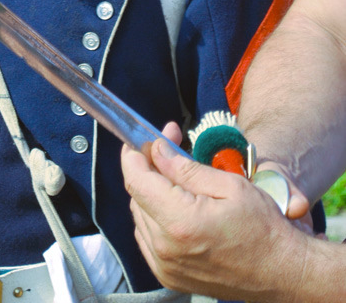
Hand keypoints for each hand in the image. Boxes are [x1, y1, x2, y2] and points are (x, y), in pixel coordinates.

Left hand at [120, 124, 308, 300]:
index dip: (134, 154)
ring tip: (177, 177)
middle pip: (136, 195)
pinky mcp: (169, 277)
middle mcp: (166, 248)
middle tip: (167, 148)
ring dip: (151, 192)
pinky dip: (155, 216)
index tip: (140, 139)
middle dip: (148, 168)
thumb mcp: (229, 185)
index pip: (136, 180)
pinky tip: (177, 205)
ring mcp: (165, 266)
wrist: (281, 273)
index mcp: (180, 222)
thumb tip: (156, 149)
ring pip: (140, 215)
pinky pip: (148, 237)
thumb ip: (185, 167)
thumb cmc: (263, 228)